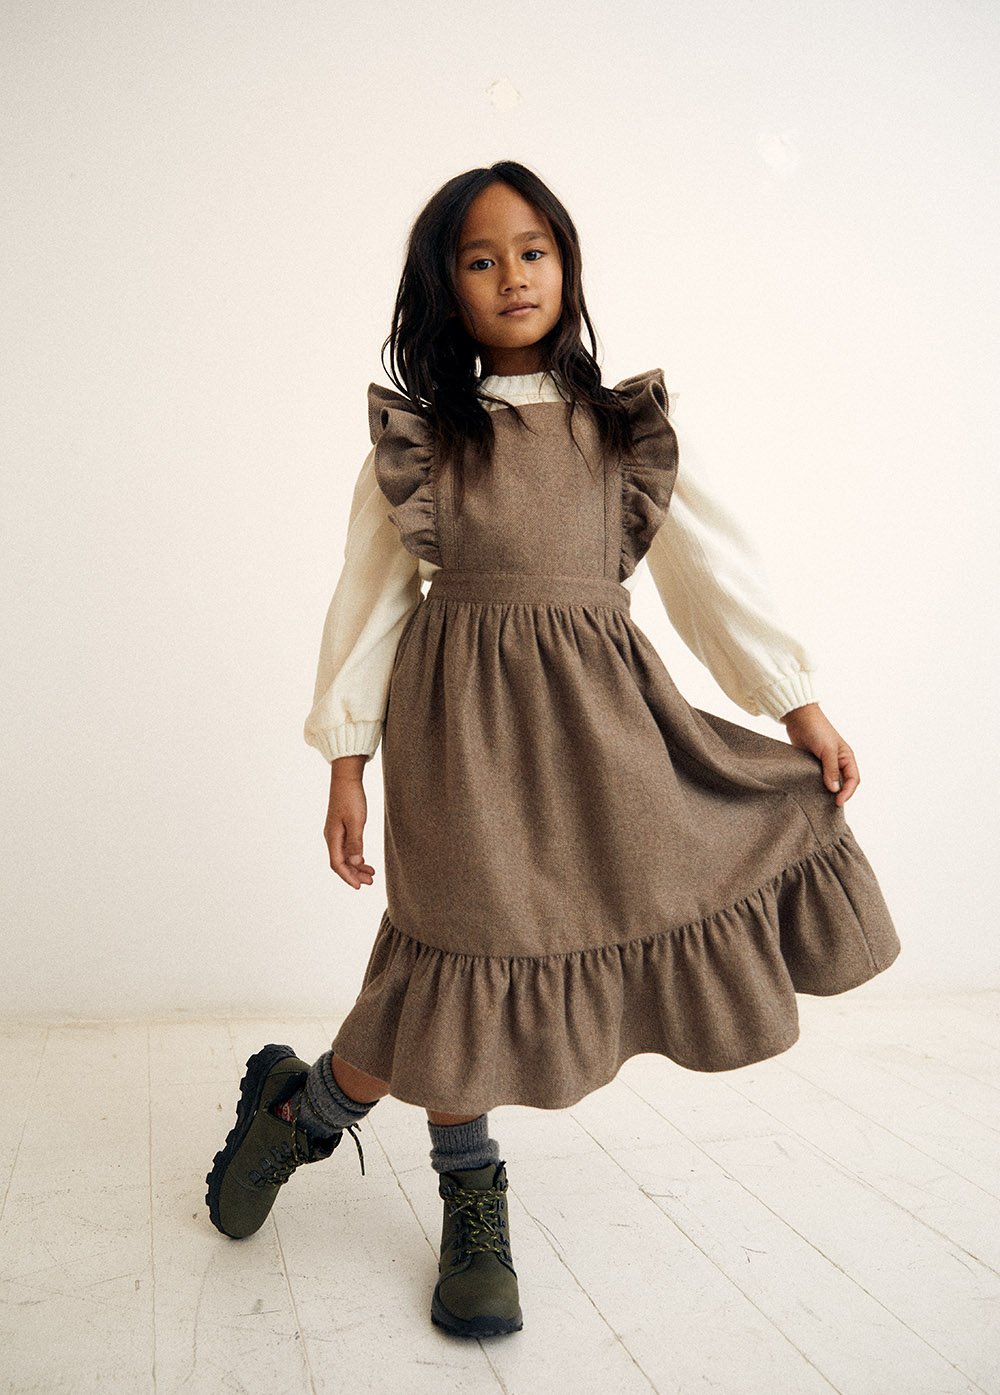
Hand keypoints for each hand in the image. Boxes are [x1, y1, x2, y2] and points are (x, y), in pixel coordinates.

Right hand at [325, 758, 376, 888]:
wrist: (346, 779)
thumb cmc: (351, 798)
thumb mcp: (356, 821)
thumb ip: (356, 842)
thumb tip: (356, 862)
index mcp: (333, 837)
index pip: (337, 864)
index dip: (348, 877)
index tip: (359, 886)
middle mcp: (332, 837)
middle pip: (341, 863)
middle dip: (354, 874)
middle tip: (370, 882)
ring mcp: (336, 833)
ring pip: (344, 856)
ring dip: (356, 866)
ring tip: (371, 874)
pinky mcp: (341, 828)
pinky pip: (347, 848)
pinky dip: (356, 856)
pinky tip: (364, 861)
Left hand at [780, 702, 858, 806]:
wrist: (799, 718)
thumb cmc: (817, 729)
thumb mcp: (827, 750)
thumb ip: (831, 770)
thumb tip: (834, 789)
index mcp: (847, 757)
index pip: (853, 780)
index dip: (848, 792)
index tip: (838, 802)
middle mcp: (838, 762)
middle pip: (843, 783)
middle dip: (839, 794)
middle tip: (830, 806)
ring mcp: (825, 763)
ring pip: (830, 782)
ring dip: (827, 791)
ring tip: (820, 802)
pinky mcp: (813, 764)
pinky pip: (817, 778)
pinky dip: (816, 785)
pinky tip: (810, 792)